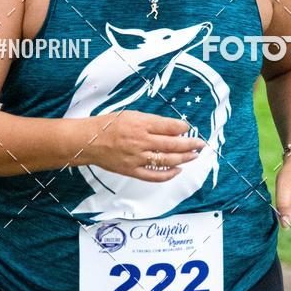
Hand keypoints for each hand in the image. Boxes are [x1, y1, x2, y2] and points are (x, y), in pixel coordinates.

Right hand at [88, 111, 204, 182]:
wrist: (88, 141)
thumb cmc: (109, 125)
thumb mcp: (131, 115)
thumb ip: (152, 121)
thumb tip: (175, 127)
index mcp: (140, 124)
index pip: (168, 126)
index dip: (182, 127)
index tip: (189, 128)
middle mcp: (140, 141)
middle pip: (172, 144)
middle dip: (190, 144)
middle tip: (201, 144)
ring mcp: (137, 157)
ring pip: (167, 160)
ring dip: (184, 158)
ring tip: (194, 156)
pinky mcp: (132, 170)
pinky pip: (154, 176)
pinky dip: (168, 175)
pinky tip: (178, 170)